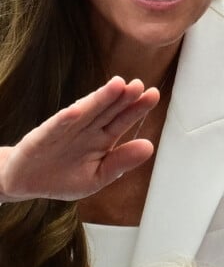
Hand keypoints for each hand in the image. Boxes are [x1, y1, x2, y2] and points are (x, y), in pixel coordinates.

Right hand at [0, 76, 159, 201]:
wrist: (25, 182)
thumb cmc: (64, 177)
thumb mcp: (97, 177)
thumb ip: (121, 162)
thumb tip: (150, 146)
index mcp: (103, 138)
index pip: (123, 118)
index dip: (138, 107)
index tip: (153, 94)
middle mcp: (88, 128)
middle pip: (109, 109)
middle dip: (123, 97)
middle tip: (138, 85)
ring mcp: (67, 129)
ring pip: (86, 111)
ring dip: (100, 98)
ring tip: (117, 85)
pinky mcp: (44, 136)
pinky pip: (56, 126)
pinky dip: (65, 119)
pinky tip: (77, 111)